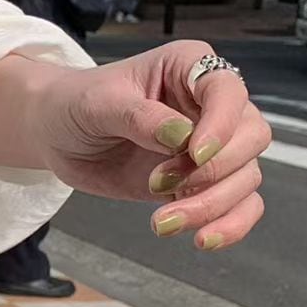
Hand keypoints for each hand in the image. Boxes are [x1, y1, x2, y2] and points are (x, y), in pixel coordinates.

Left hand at [34, 42, 270, 249]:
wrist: (56, 134)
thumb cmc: (76, 104)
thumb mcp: (98, 104)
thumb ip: (139, 117)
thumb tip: (181, 137)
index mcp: (190, 67)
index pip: (228, 91)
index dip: (220, 125)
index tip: (193, 154)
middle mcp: (209, 104)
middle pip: (251, 137)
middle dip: (214, 171)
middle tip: (157, 184)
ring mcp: (211, 145)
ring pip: (246, 176)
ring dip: (212, 206)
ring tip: (161, 223)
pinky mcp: (201, 182)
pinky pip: (238, 205)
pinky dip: (229, 225)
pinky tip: (202, 239)